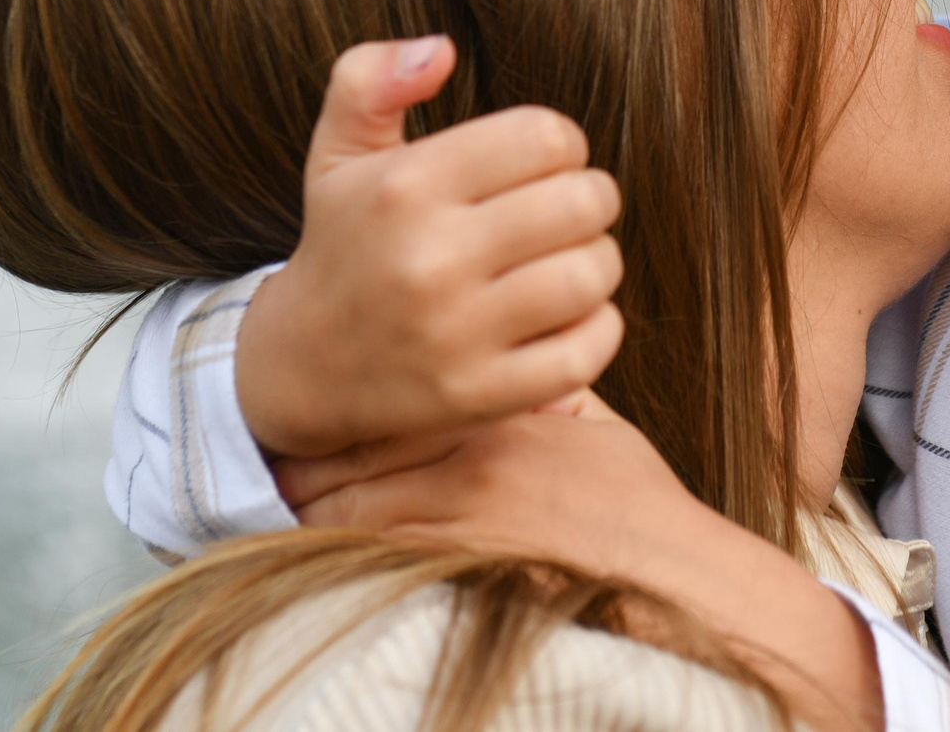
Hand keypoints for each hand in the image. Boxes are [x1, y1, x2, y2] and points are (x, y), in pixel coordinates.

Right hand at [236, 36, 625, 457]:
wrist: (299, 367)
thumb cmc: (343, 242)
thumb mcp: (337, 152)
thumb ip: (372, 78)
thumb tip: (441, 49)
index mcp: (405, 186)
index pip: (545, 136)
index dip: (561, 143)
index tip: (541, 164)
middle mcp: (429, 258)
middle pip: (583, 201)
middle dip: (590, 199)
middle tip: (567, 212)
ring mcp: (455, 333)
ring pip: (592, 274)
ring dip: (598, 262)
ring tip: (569, 260)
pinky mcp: (478, 394)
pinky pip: (585, 350)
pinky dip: (597, 327)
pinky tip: (569, 315)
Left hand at [299, 394, 882, 731]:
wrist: (669, 574)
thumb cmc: (639, 508)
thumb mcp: (596, 429)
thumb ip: (549, 398)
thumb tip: (519, 374)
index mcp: (500, 418)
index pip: (397, 401)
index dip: (349, 407)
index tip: (324, 406)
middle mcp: (471, 461)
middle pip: (356, 451)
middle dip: (310, 457)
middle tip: (280, 457)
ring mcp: (460, 521)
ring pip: (349, 507)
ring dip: (311, 504)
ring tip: (284, 499)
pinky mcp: (456, 574)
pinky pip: (373, 559)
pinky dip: (336, 552)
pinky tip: (314, 552)